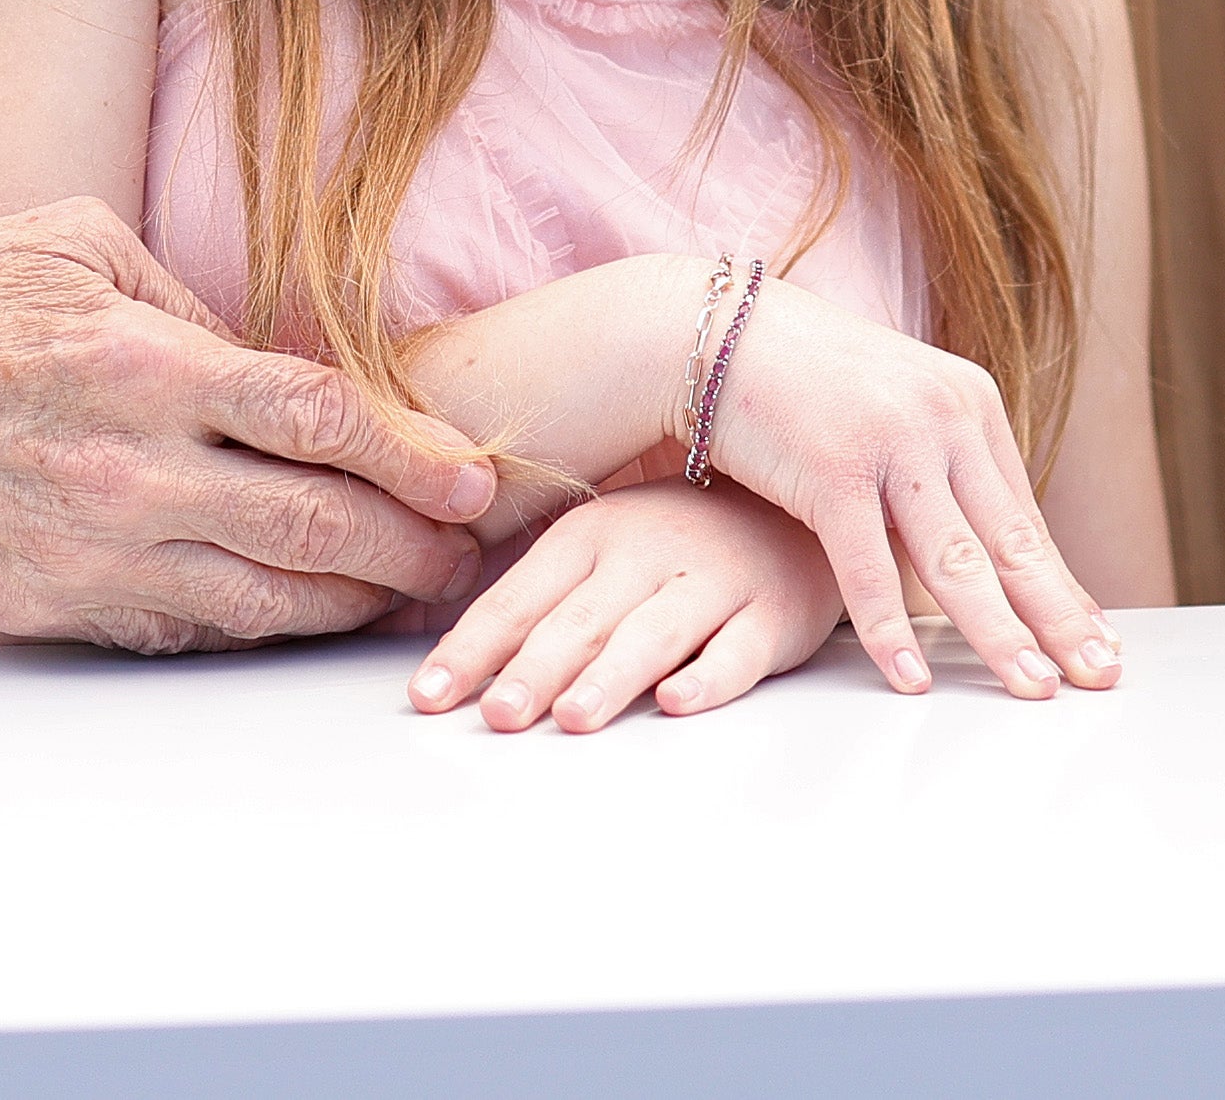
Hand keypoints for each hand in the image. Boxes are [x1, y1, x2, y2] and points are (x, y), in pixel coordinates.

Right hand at [0, 204, 496, 652]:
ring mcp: (85, 551)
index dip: (409, 457)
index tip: (469, 481)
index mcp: (139, 363)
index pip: (314, 419)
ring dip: (345, 605)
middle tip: (458, 555)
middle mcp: (122, 469)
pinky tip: (294, 609)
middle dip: (405, 550)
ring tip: (400, 593)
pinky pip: (178, 632)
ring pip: (255, 603)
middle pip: (308, 529)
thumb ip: (194, 307)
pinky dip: (250, 626)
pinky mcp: (49, 603)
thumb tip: (286, 367)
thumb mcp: (86, 244)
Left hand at [410, 481, 841, 730]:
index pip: (518, 598)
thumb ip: (530, 606)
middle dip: (535, 669)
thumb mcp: (598, 552)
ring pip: (653, 632)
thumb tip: (434, 657)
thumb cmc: (676, 543)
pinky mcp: (772, 614)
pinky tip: (676, 702)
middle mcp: (645, 553)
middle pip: (580, 619)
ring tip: (573, 718)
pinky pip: (740, 649)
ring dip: (610, 676)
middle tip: (498, 715)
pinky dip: (708, 678)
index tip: (429, 697)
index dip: (472, 648)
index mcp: (590, 535)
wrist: (796, 507)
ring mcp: (711, 582)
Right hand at [691, 280, 1116, 701]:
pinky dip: (891, 632)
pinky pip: (868, 570)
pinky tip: (912, 678)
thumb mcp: (894, 408)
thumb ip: (941, 467)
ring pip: (957, 562)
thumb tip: (986, 552)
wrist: (713, 333)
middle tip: (1100, 674)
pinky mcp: (831, 469)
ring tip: (1034, 686)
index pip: (1025, 516)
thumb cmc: (804, 382)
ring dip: (1001, 634)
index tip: (1095, 638)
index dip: (1061, 585)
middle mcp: (944, 417)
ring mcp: (890, 442)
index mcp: (970, 402)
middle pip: (1012, 543)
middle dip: (1059, 618)